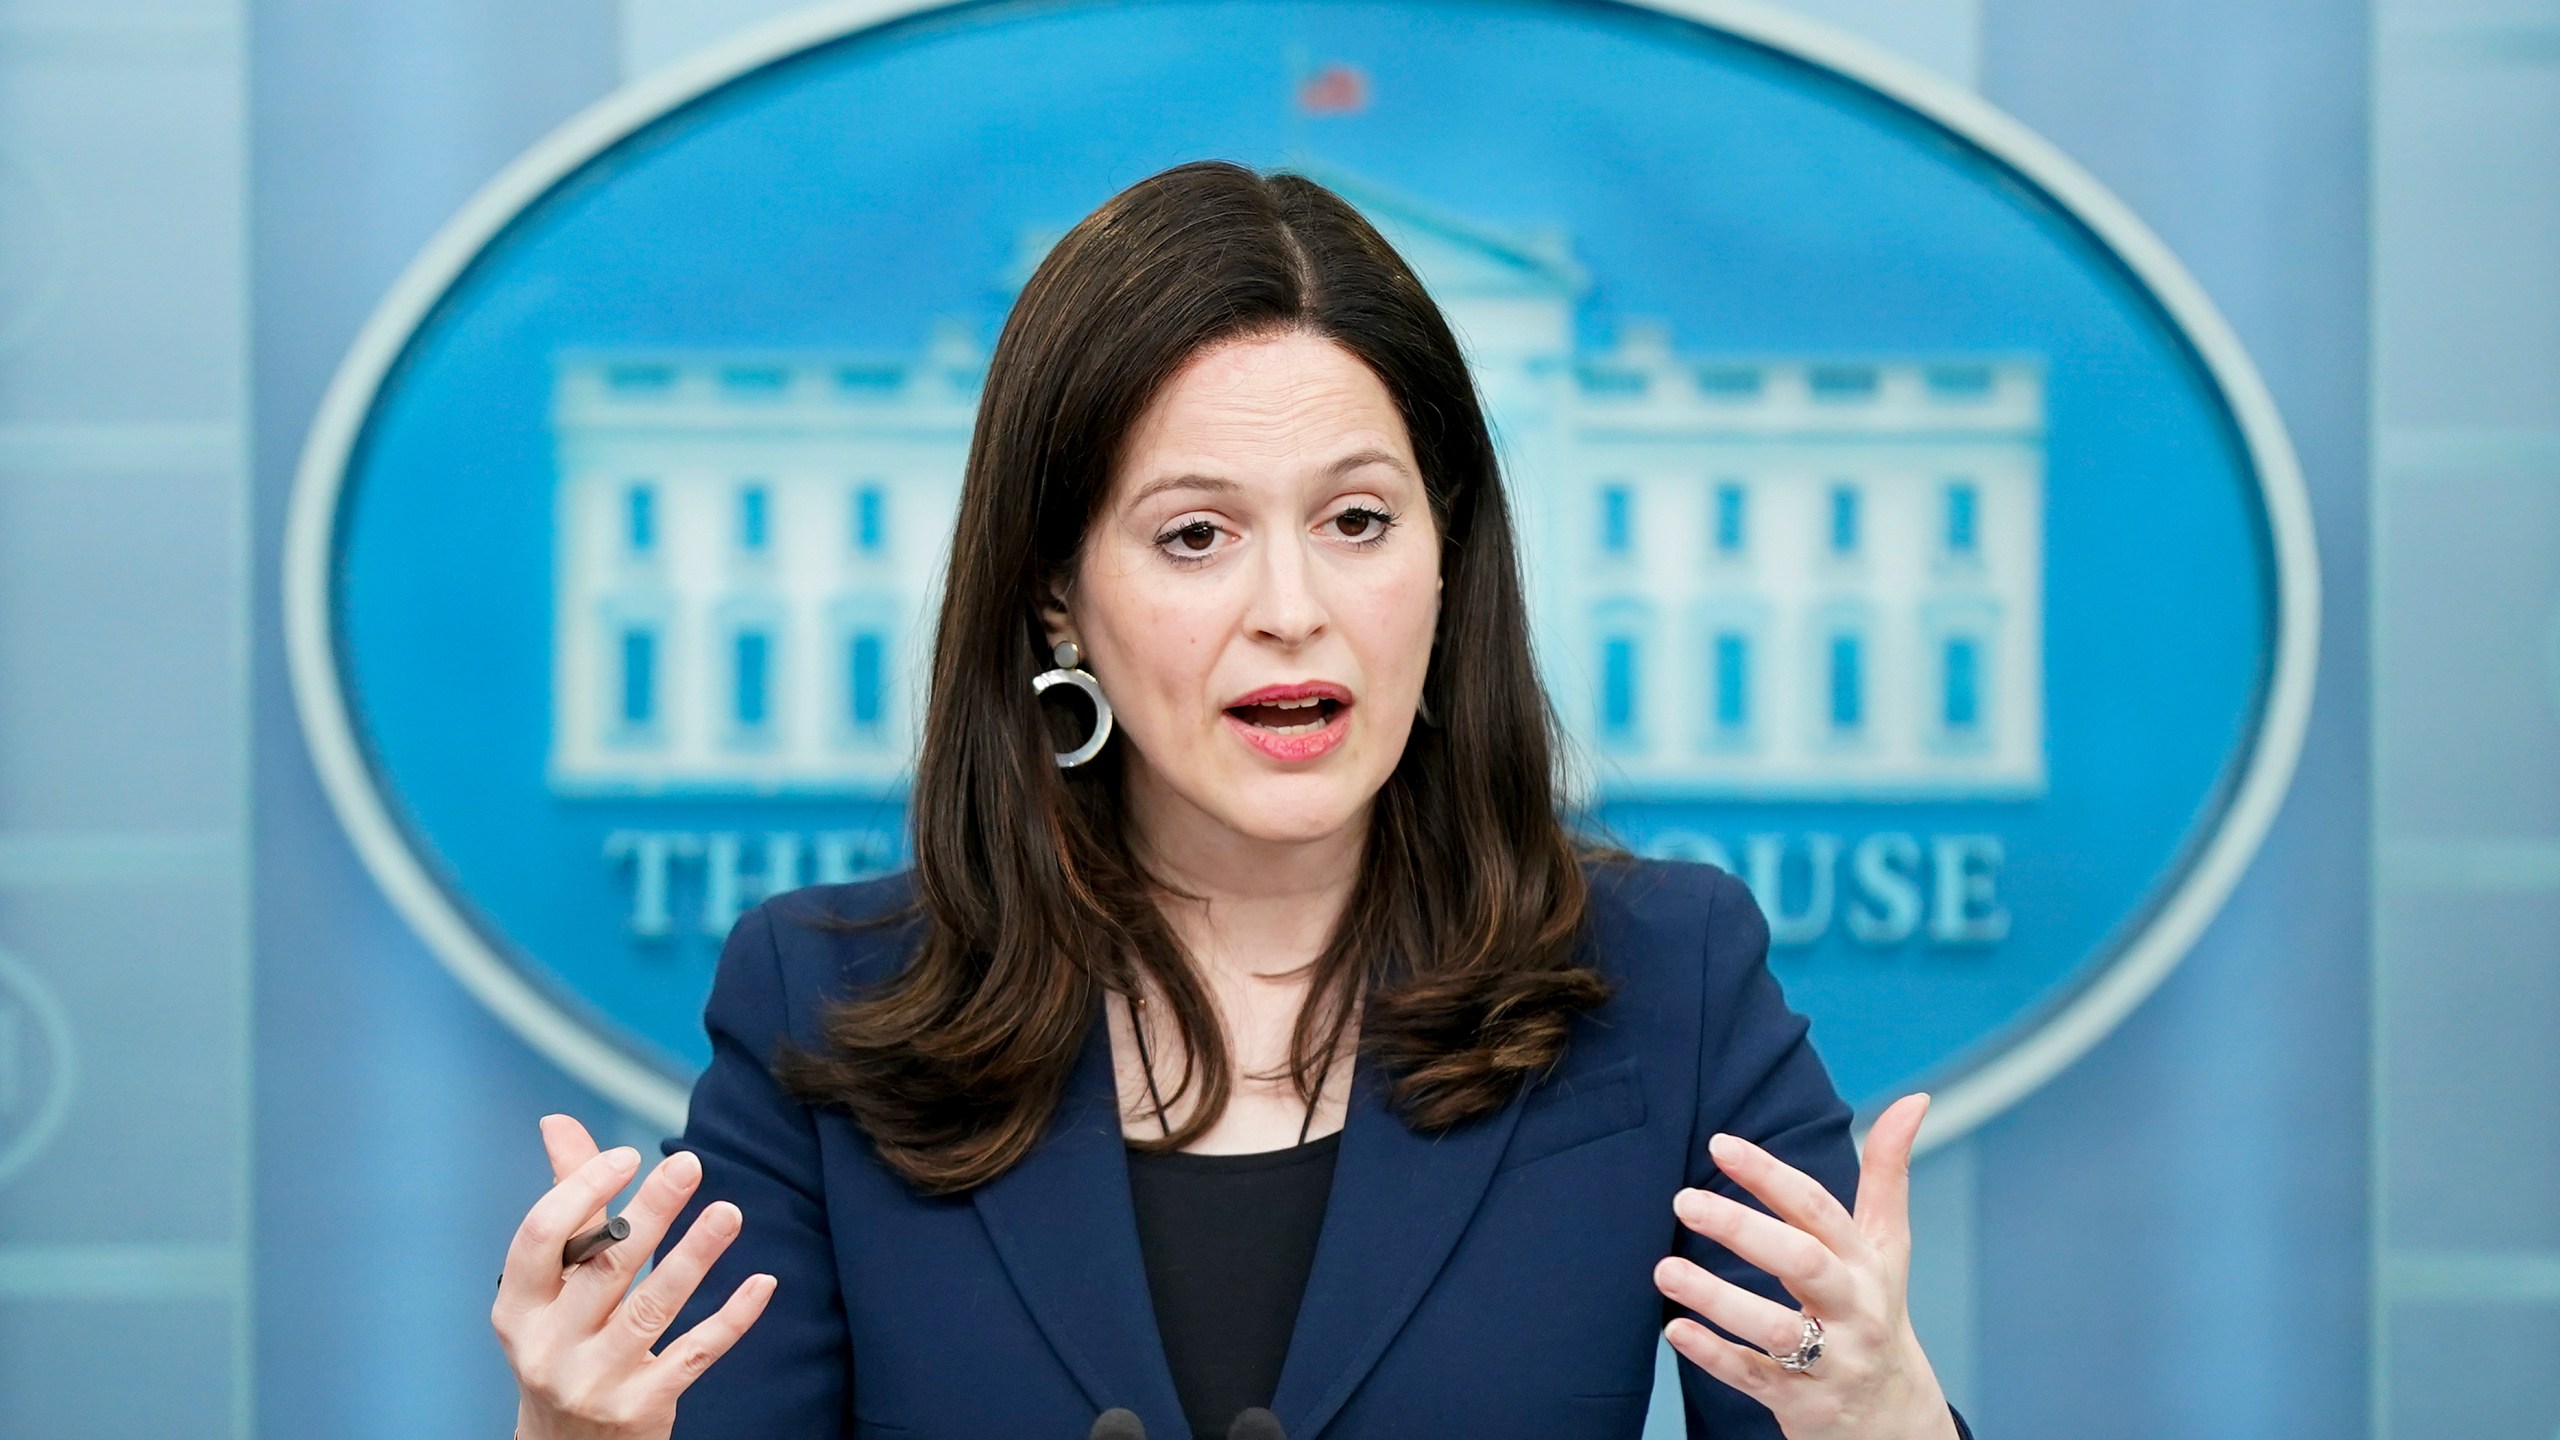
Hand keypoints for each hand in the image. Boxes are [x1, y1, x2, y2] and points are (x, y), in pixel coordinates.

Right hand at [493, 1114, 777, 1439]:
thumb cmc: (564, 1342)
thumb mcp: (551, 1285)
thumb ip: (568, 1203)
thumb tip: (558, 1122)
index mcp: (519, 1308)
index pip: (541, 1238)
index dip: (582, 1190)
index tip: (628, 1155)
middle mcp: (549, 1348)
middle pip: (606, 1268)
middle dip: (650, 1213)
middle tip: (690, 1164)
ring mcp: (595, 1382)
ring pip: (652, 1308)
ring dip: (695, 1256)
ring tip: (730, 1212)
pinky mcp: (642, 1407)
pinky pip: (694, 1354)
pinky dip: (731, 1318)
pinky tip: (762, 1282)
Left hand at [1653, 1094, 1955, 1439]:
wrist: (1897, 1418)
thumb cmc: (1878, 1310)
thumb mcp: (1888, 1245)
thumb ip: (1888, 1174)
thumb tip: (1914, 1099)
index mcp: (1865, 1261)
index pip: (1818, 1209)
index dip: (1770, 1174)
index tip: (1719, 1143)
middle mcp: (1853, 1307)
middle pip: (1802, 1262)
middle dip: (1743, 1230)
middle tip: (1684, 1200)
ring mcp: (1831, 1358)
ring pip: (1776, 1327)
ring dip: (1717, 1297)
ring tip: (1664, 1269)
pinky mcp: (1805, 1403)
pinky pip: (1756, 1378)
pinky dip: (1715, 1355)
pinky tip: (1675, 1330)